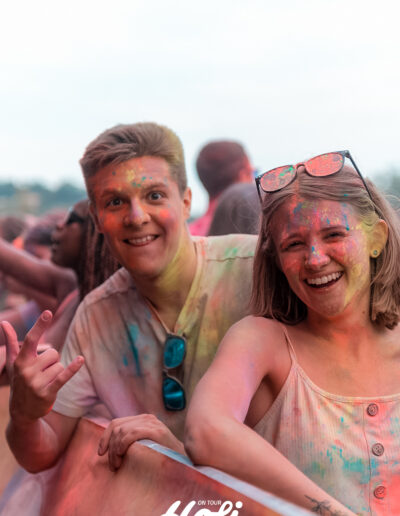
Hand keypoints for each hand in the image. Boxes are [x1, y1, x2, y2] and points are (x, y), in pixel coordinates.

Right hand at [1, 310, 83, 424]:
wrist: (21, 411)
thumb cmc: (19, 381)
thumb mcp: (13, 363)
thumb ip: (11, 342)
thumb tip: (4, 322)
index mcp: (20, 361)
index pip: (31, 339)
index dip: (40, 325)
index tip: (48, 312)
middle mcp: (27, 370)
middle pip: (53, 353)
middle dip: (52, 362)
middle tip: (42, 373)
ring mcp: (36, 382)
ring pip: (60, 365)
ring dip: (57, 372)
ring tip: (46, 381)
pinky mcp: (47, 392)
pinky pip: (64, 376)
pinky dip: (73, 368)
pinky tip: (80, 360)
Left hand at [98, 414, 183, 470]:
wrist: (185, 462)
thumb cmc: (163, 458)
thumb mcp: (145, 446)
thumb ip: (132, 441)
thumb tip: (110, 446)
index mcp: (143, 420)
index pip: (117, 422)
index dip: (105, 437)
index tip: (100, 453)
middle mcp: (147, 418)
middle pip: (117, 426)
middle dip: (109, 446)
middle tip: (113, 465)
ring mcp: (152, 423)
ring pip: (122, 431)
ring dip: (115, 450)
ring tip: (117, 465)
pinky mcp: (156, 431)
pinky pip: (131, 434)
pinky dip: (122, 446)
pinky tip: (123, 457)